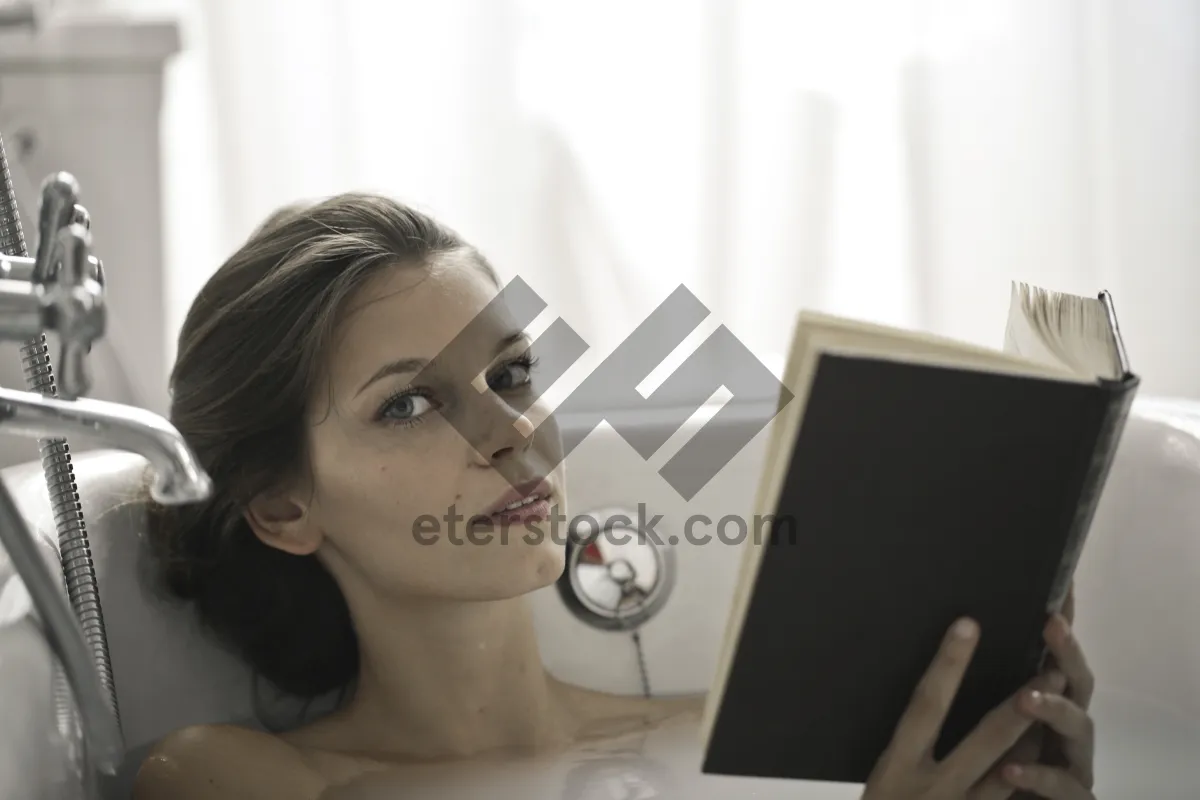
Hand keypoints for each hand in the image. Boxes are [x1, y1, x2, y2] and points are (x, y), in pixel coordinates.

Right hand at [862, 617, 1067, 799]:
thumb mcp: (882, 783)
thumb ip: (908, 752)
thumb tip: (931, 706)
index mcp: (897, 766)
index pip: (926, 705)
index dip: (947, 665)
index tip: (968, 624)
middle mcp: (931, 789)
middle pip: (983, 740)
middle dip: (1019, 705)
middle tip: (1048, 669)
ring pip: (1009, 777)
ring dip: (1037, 745)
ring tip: (1059, 711)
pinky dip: (1032, 788)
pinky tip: (1052, 771)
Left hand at [998, 585, 1096, 798]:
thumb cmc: (986, 780)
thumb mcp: (980, 732)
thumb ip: (977, 695)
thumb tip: (952, 633)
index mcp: (1043, 706)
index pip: (1052, 656)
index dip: (1060, 623)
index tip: (1058, 582)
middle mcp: (1063, 731)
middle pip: (1075, 684)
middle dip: (1065, 653)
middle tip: (1051, 623)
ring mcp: (1073, 765)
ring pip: (1077, 730)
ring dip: (1054, 709)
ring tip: (1028, 696)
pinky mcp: (1073, 799)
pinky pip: (1066, 789)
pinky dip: (1040, 777)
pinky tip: (1013, 769)